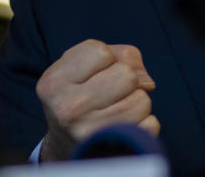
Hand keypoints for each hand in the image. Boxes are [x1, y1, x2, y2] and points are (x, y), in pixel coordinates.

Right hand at [36, 39, 159, 160]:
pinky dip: (145, 123)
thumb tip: (146, 82)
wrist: (68, 144)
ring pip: (142, 99)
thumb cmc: (82, 95)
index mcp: (53, 82)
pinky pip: (151, 124)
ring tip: (116, 110)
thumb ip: (122, 55)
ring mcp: (88, 133)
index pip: (101, 52)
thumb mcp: (86, 66)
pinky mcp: (111, 150)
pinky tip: (124, 126)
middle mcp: (67, 109)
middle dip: (126, 79)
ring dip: (136, 101)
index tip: (94, 74)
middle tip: (109, 93)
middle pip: (127, 74)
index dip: (107, 58)